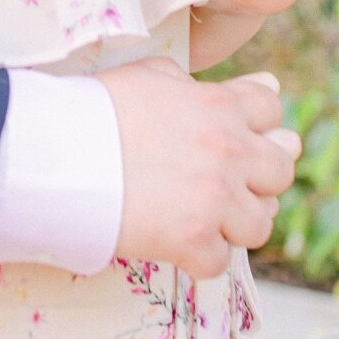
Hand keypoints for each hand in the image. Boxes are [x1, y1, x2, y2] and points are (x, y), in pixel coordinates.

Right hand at [102, 61, 298, 276]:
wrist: (56, 153)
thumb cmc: (97, 109)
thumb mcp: (150, 76)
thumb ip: (207, 83)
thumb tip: (268, 81)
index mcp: (218, 105)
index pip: (271, 108)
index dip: (256, 123)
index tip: (232, 134)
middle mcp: (228, 151)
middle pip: (282, 170)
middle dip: (257, 176)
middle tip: (220, 181)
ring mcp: (216, 199)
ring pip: (261, 223)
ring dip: (233, 222)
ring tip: (198, 214)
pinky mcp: (197, 241)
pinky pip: (221, 261)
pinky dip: (198, 257)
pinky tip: (172, 241)